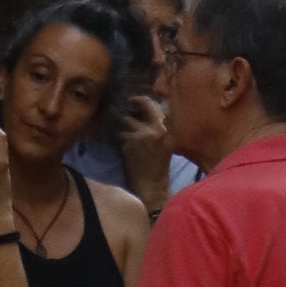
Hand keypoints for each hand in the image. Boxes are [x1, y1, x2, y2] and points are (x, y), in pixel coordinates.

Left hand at [114, 86, 173, 201]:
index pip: (154, 104)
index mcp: (166, 128)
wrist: (152, 186)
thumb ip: (157, 127)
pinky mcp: (128, 144)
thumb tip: (142, 109)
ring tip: (125, 132)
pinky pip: (119, 134)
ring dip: (124, 125)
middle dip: (132, 103)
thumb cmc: (159, 166)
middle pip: (140, 104)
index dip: (142, 100)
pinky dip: (119, 138)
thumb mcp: (165, 143)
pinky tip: (122, 145)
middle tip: (127, 104)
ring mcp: (140, 135)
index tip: (135, 100)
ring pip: (126, 120)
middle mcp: (155, 128)